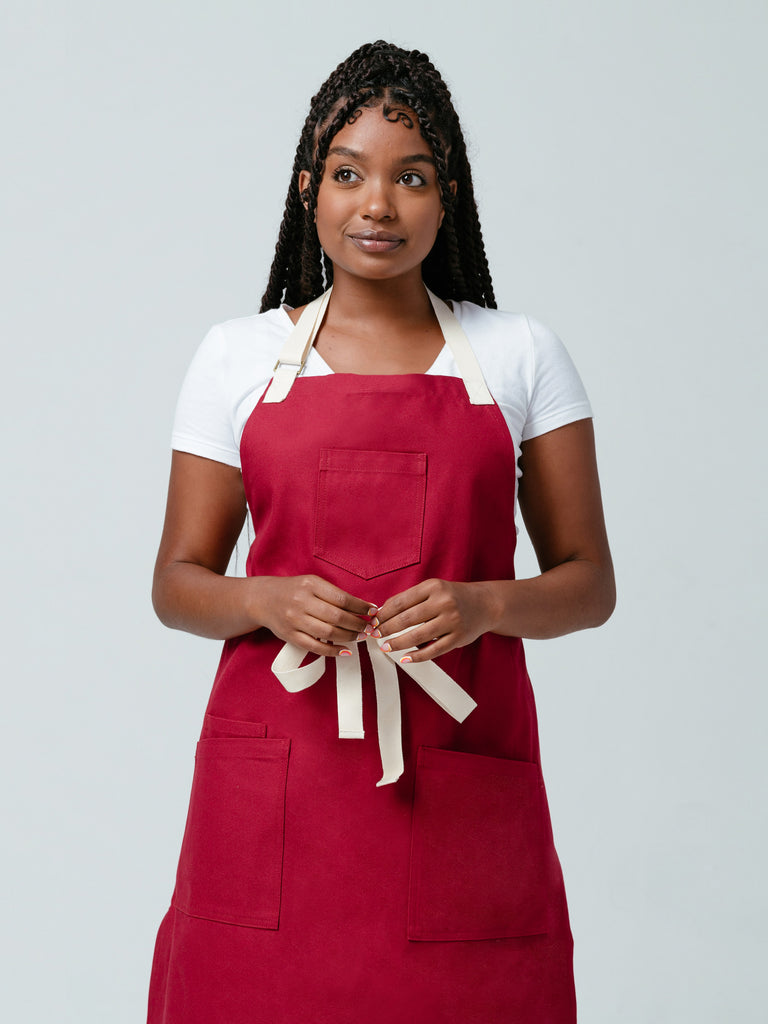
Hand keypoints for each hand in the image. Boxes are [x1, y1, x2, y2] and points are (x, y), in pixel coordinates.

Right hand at [251, 575, 374, 656]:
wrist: (263, 599)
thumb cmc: (293, 590)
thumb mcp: (311, 583)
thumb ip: (333, 594)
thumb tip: (362, 607)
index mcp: (310, 585)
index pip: (342, 598)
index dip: (360, 607)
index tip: (372, 611)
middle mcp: (302, 602)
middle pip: (337, 617)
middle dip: (358, 624)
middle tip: (369, 627)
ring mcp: (294, 620)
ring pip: (328, 633)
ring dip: (349, 637)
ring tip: (360, 637)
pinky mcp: (290, 636)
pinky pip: (315, 647)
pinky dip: (333, 651)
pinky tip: (346, 650)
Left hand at [376, 579, 498, 662]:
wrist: (485, 604)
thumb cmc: (453, 597)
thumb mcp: (433, 589)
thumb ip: (411, 598)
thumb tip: (383, 612)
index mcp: (433, 587)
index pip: (401, 602)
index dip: (383, 614)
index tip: (373, 621)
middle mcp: (443, 602)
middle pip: (406, 619)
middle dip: (386, 629)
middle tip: (375, 636)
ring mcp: (452, 621)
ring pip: (417, 636)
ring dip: (398, 643)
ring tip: (386, 647)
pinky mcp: (458, 638)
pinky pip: (433, 650)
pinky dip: (417, 656)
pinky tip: (405, 657)